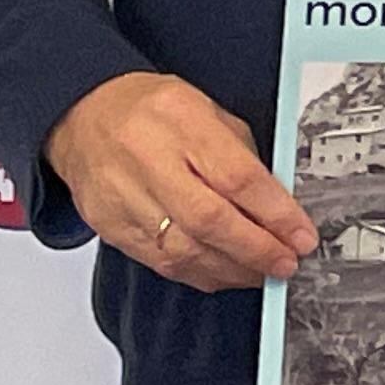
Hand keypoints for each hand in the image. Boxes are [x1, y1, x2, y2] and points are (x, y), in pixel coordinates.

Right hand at [47, 71, 314, 290]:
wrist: (83, 115)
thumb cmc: (151, 110)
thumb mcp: (207, 111)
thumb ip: (242, 155)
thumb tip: (278, 205)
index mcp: (180, 121)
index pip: (236, 177)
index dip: (275, 214)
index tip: (301, 235)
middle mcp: (147, 160)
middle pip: (208, 220)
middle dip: (256, 250)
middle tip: (287, 262)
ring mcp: (123, 197)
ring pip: (183, 251)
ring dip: (232, 269)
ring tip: (264, 273)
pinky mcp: (111, 226)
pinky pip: (161, 263)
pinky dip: (201, 274)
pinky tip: (226, 273)